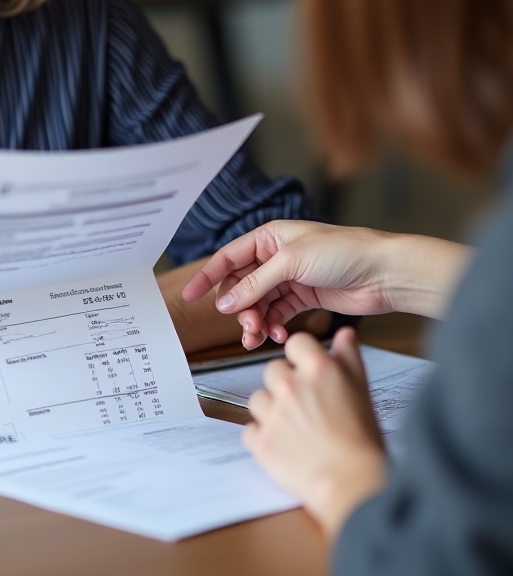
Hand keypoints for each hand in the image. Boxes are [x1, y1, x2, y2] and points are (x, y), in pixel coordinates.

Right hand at [182, 221, 396, 347]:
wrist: (385, 273)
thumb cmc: (344, 253)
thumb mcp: (292, 263)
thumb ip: (256, 283)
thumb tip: (226, 301)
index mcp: (269, 237)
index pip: (228, 258)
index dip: (208, 276)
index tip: (190, 295)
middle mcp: (276, 257)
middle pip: (242, 285)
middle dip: (239, 308)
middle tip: (245, 327)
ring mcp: (290, 278)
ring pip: (259, 304)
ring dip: (256, 321)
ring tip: (259, 337)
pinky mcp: (304, 298)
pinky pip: (278, 314)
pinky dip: (275, 326)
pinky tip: (279, 335)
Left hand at [244, 329, 385, 538]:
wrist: (353, 483)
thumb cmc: (362, 440)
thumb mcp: (362, 391)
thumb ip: (349, 358)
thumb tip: (344, 334)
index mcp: (317, 369)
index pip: (296, 343)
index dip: (302, 358)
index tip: (308, 372)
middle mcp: (290, 385)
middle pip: (273, 370)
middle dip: (286, 385)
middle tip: (306, 408)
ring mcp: (272, 413)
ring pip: (258, 399)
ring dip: (271, 410)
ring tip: (296, 430)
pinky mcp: (261, 440)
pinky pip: (250, 430)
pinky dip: (263, 437)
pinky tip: (284, 446)